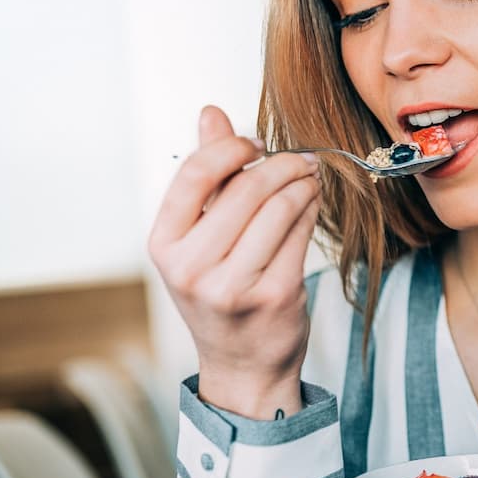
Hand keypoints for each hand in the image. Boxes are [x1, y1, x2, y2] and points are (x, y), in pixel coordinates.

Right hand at [148, 105, 320, 418]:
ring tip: (310, 177)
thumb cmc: (220, 290)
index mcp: (164, 245)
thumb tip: (211, 112)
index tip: (256, 143)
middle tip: (301, 159)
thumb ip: (207, 174)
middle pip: (246, 188)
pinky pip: (301, 232)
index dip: (232, 147)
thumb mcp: (199, 237)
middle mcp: (191, 267)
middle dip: (282, 163)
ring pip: (280, 206)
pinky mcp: (274, 295)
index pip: (195, 174)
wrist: (243, 365)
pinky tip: (313, 202)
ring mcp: (232, 285)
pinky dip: (312, 208)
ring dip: (303, 183)